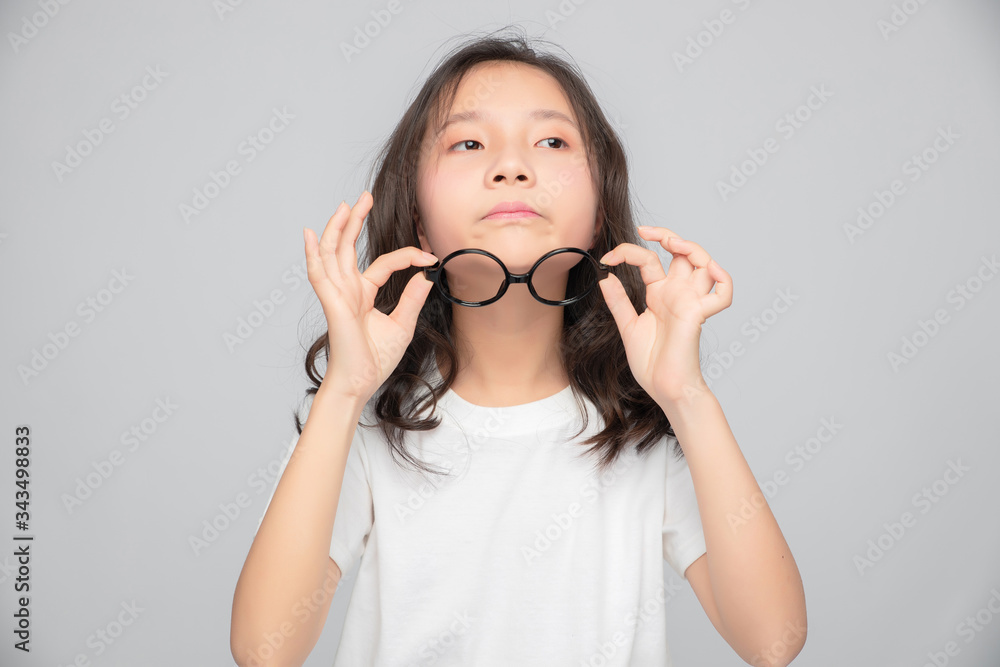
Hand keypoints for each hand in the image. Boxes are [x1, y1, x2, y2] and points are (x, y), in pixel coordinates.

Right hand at [303, 190, 438, 401]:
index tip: (429, 256)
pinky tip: (310, 235)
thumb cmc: (375, 359)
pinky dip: (312, 254)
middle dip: (355, 221)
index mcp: (363, 294)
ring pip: (331, 253)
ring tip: (344, 205)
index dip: (407, 256)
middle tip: (365, 196)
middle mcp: (347, 290)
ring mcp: (337, 295)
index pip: (383, 263)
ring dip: (336, 228)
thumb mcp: (403, 324)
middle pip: (346, 247)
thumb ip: (412, 298)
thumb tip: (425, 276)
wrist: (361, 382)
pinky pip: (319, 274)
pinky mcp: (332, 303)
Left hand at [597, 227, 732, 404]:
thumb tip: (606, 277)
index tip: (606, 258)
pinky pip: (722, 295)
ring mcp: (689, 302)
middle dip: (667, 235)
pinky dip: (723, 280)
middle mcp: (677, 293)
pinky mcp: (698, 315)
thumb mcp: (627, 326)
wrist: (663, 387)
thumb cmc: (651, 362)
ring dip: (692, 248)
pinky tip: (709, 270)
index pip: (648, 260)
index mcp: (660, 294)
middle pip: (682, 252)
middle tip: (645, 231)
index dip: (628, 252)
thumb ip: (618, 301)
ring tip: (671, 242)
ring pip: (704, 264)